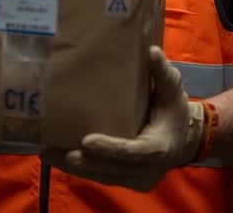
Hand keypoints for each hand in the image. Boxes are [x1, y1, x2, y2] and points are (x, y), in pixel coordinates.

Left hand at [42, 46, 207, 191]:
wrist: (185, 138)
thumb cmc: (176, 111)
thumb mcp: (173, 90)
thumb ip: (162, 72)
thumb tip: (151, 51)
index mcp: (159, 147)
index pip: (132, 151)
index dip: (110, 149)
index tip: (86, 142)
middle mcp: (147, 169)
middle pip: (110, 169)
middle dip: (81, 162)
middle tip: (53, 150)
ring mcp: (136, 179)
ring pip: (101, 177)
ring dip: (74, 167)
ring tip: (47, 153)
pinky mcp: (126, 181)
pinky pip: (101, 177)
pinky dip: (81, 169)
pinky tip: (58, 158)